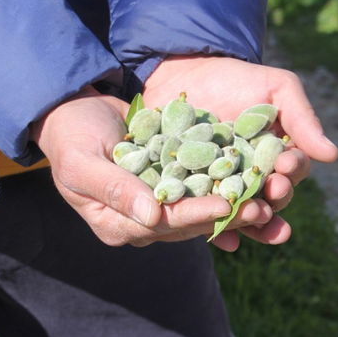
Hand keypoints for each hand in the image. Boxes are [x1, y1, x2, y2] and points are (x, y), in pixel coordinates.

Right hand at [30, 86, 274, 249]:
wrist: (72, 111)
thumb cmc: (69, 136)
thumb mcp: (81, 161)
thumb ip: (114, 189)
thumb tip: (151, 217)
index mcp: (115, 225)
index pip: (163, 225)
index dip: (195, 216)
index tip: (225, 205)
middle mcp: (139, 223)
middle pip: (189, 223)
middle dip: (226, 215)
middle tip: (263, 208)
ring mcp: (156, 205)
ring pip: (201, 209)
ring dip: (233, 203)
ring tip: (268, 199)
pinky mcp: (170, 184)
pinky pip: (201, 187)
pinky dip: (226, 183)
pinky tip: (254, 178)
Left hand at [143, 55, 337, 243]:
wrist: (182, 74)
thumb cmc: (235, 79)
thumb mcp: (277, 89)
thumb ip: (303, 119)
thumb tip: (332, 155)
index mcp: (277, 157)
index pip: (292, 172)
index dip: (293, 171)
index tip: (286, 164)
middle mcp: (254, 178)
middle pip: (271, 198)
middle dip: (276, 197)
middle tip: (273, 191)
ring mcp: (225, 189)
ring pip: (245, 214)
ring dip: (255, 223)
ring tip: (256, 220)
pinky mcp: (196, 197)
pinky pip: (210, 219)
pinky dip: (220, 232)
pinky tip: (227, 241)